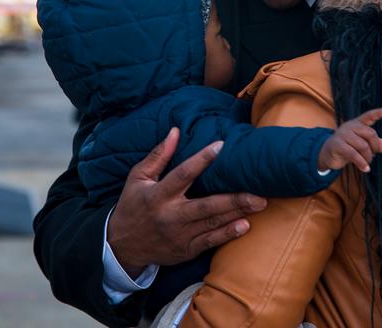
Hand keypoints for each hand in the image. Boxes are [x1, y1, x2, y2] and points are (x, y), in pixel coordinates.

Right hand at [107, 128, 266, 277]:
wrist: (122, 247)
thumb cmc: (133, 205)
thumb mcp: (138, 178)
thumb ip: (158, 155)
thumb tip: (175, 131)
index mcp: (158, 195)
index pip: (182, 174)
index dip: (202, 159)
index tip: (221, 145)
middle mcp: (170, 216)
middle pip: (206, 206)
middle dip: (233, 199)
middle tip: (258, 192)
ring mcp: (179, 235)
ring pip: (212, 223)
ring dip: (237, 214)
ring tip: (259, 204)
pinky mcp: (185, 250)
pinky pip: (209, 242)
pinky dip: (227, 234)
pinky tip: (244, 226)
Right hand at [318, 107, 381, 172]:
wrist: (327, 154)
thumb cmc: (348, 148)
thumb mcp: (363, 145)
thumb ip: (376, 144)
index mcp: (357, 124)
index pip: (369, 116)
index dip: (379, 113)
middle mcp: (350, 126)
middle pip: (370, 134)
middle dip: (375, 147)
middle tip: (373, 155)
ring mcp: (342, 135)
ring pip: (363, 145)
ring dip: (368, 157)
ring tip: (367, 163)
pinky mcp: (337, 145)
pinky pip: (353, 154)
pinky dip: (361, 163)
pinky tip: (366, 169)